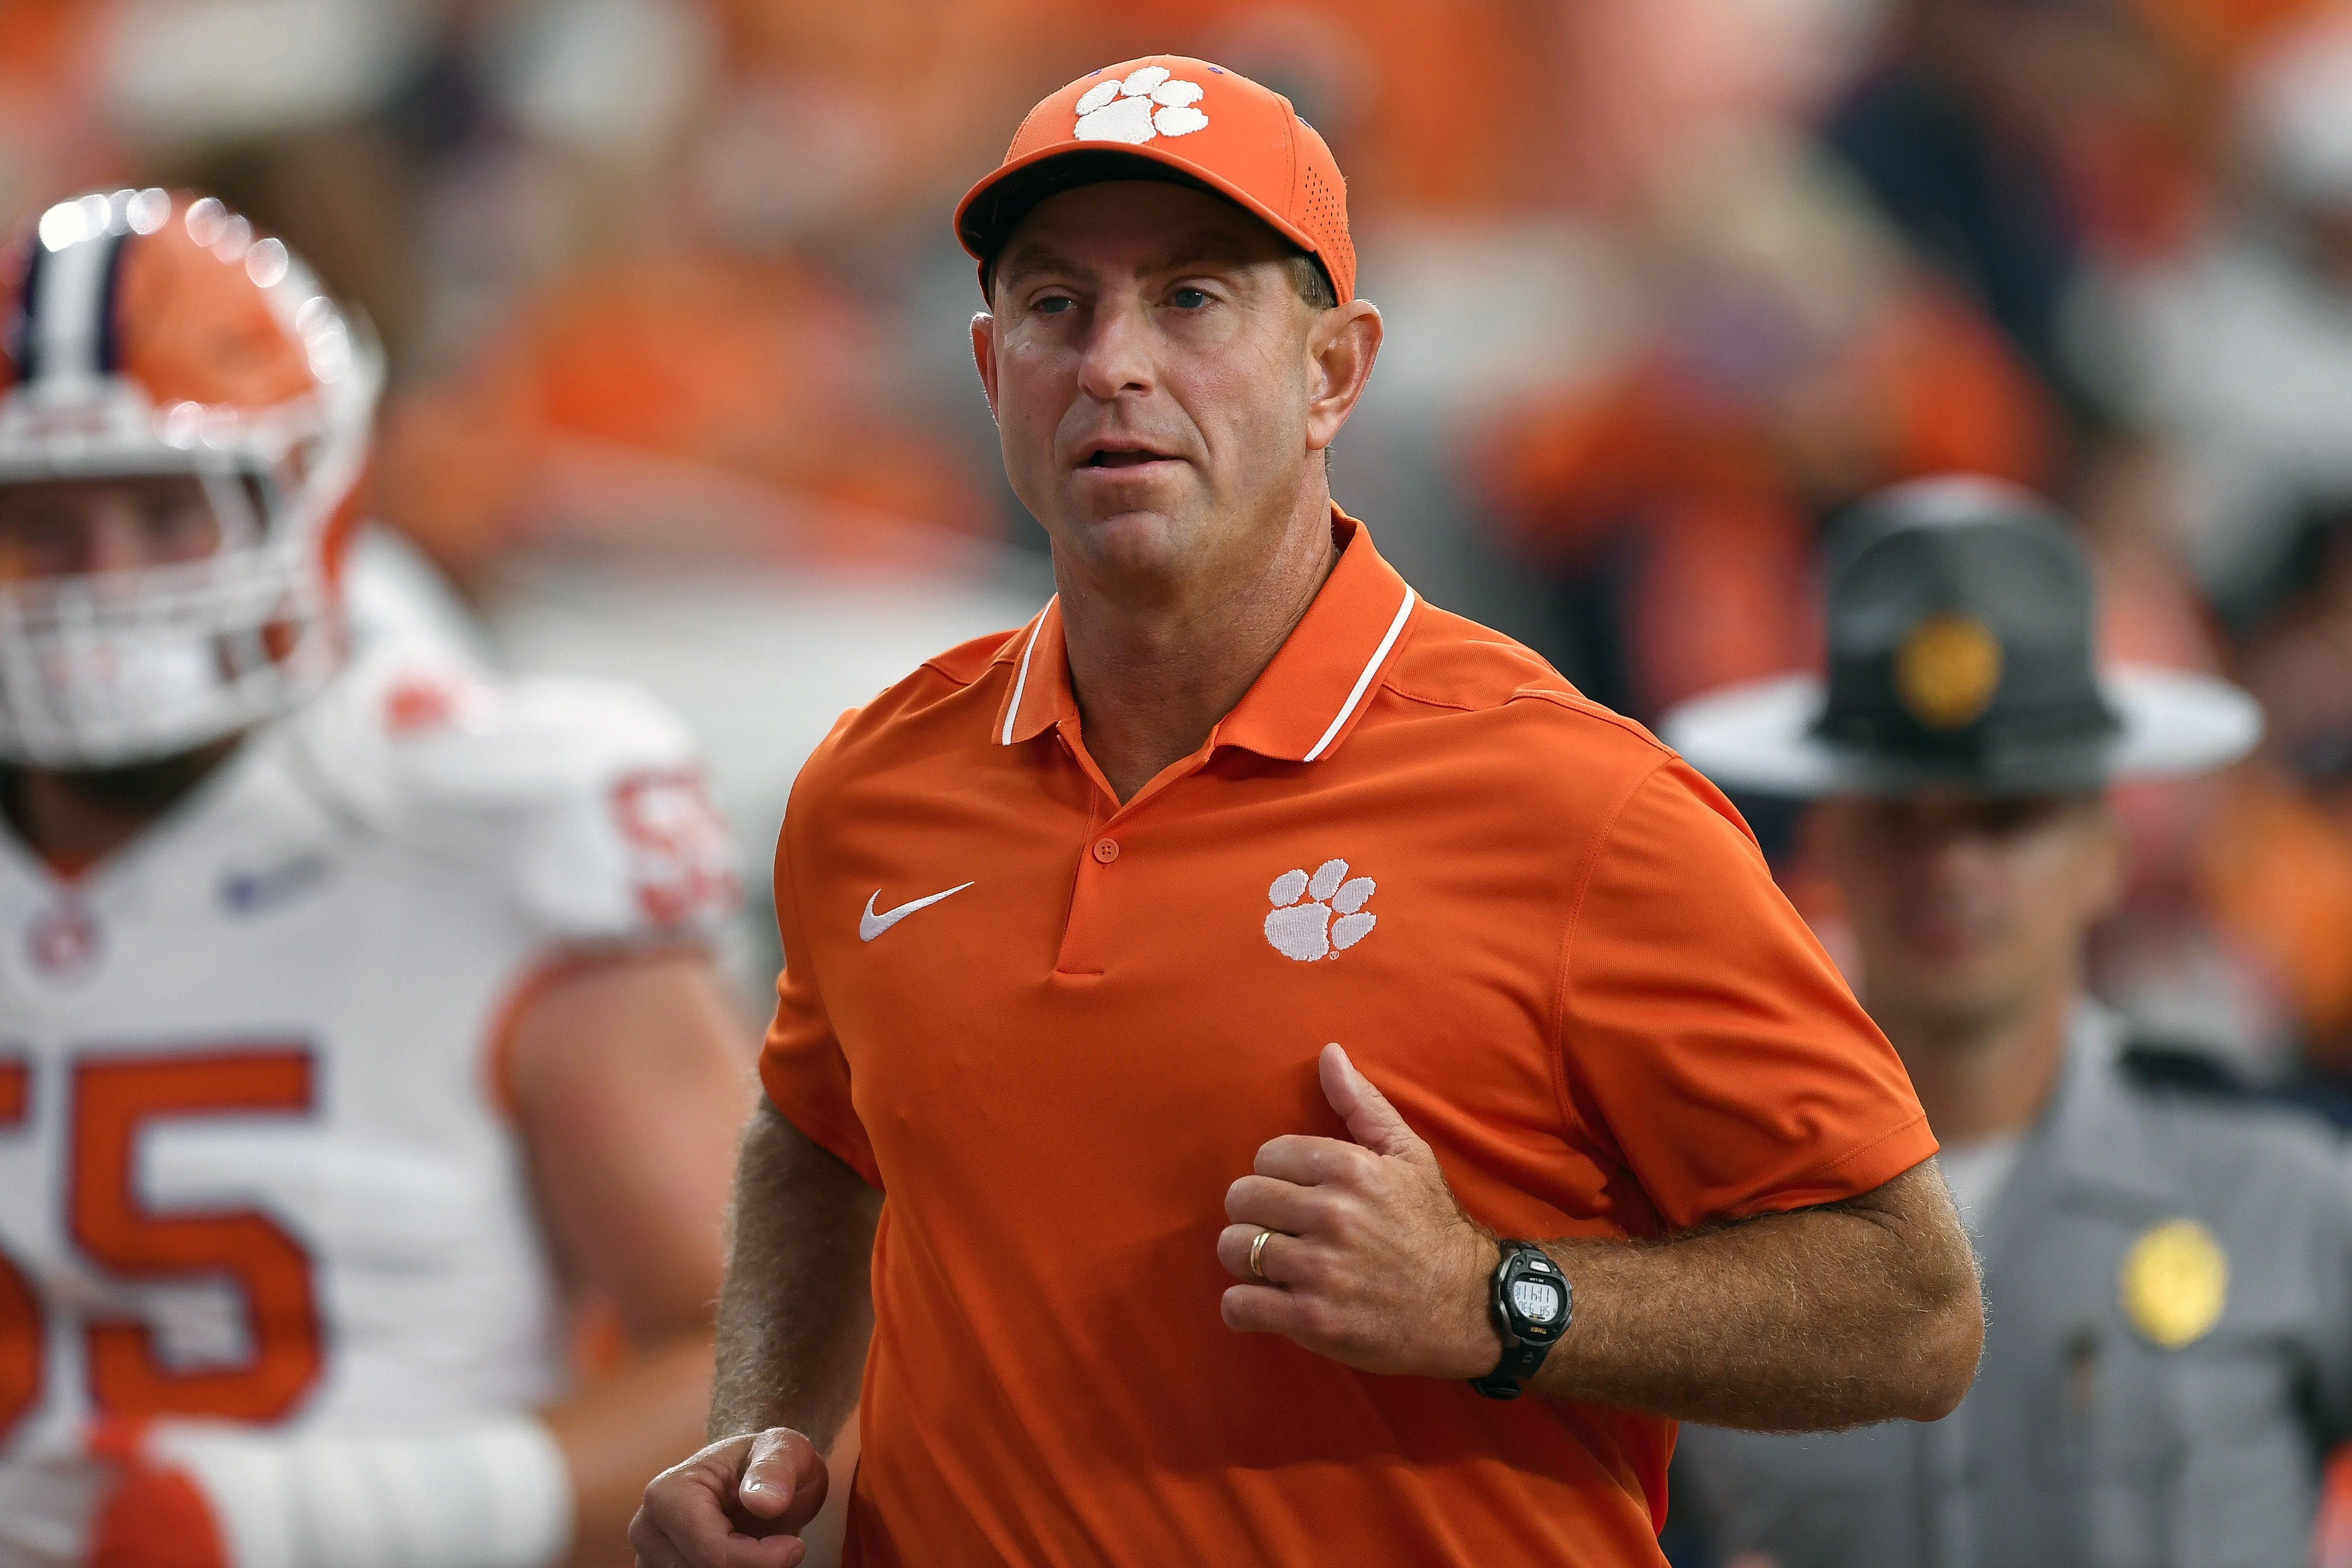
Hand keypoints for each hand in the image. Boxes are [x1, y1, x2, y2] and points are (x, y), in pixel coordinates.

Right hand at [630, 1428, 826, 1567]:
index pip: (713, 1553)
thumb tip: (763, 1502)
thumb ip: (776, 1470)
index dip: (761, 1559)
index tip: (794, 1546)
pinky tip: (744, 1561)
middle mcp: (647, 1530)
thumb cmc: (767, 1461)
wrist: (754, 1479)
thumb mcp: (785, 1451)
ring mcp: (649, 1559)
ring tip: (759, 1549)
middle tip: (779, 1547)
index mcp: (666, 1494)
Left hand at [1217, 1043, 1502, 1378]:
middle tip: (1278, 1229)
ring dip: (1245, 1258)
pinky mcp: (1313, 1321)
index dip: (1276, 1175)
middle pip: (1241, 1198)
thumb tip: (1329, 1053)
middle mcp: (1332, 1214)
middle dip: (1253, 1213)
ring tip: (1270, 1265)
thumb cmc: (1432, 1227)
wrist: (1469, 1306)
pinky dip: (1242, 1307)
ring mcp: (1320, 1270)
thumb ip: (1362, 1104)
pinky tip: (1264, 1303)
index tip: (1295, 1194)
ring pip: (1234, 1248)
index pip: (1265, 1156)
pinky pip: (1239, 1305)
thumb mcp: (1408, 1156)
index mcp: (1349, 1169)